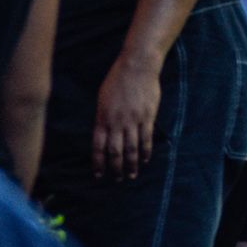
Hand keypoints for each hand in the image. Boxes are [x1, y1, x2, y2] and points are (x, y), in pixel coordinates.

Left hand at [91, 54, 162, 180]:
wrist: (137, 67)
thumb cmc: (117, 80)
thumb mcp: (103, 100)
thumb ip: (103, 118)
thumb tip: (104, 135)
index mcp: (102, 118)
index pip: (98, 147)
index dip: (98, 163)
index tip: (99, 174)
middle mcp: (116, 122)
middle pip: (115, 152)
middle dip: (115, 168)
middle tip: (117, 180)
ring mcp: (133, 120)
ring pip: (131, 148)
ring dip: (131, 164)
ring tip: (132, 175)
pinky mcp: (147, 116)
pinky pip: (146, 138)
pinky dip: (145, 151)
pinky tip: (144, 159)